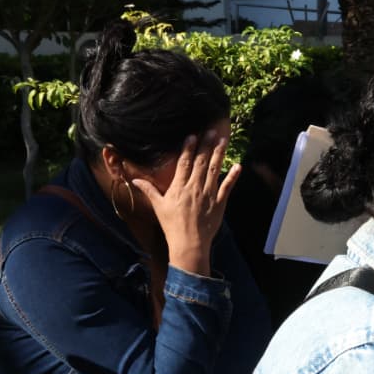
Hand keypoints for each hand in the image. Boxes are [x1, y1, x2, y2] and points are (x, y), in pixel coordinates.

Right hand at [131, 131, 240, 276]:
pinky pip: (227, 187)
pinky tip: (238, 165)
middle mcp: (195, 187)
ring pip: (215, 170)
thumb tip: (135, 179)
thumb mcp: (158, 206)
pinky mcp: (220, 203)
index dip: (188, 148)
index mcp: (179, 187)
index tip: (192, 135)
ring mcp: (209, 194)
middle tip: (211, 130)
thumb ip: (148, 190)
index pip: (184, 163)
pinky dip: (233, 176)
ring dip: (219, 154)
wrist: (189, 243)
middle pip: (201, 162)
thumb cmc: (172, 225)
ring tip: (223, 140)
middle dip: (206, 145)